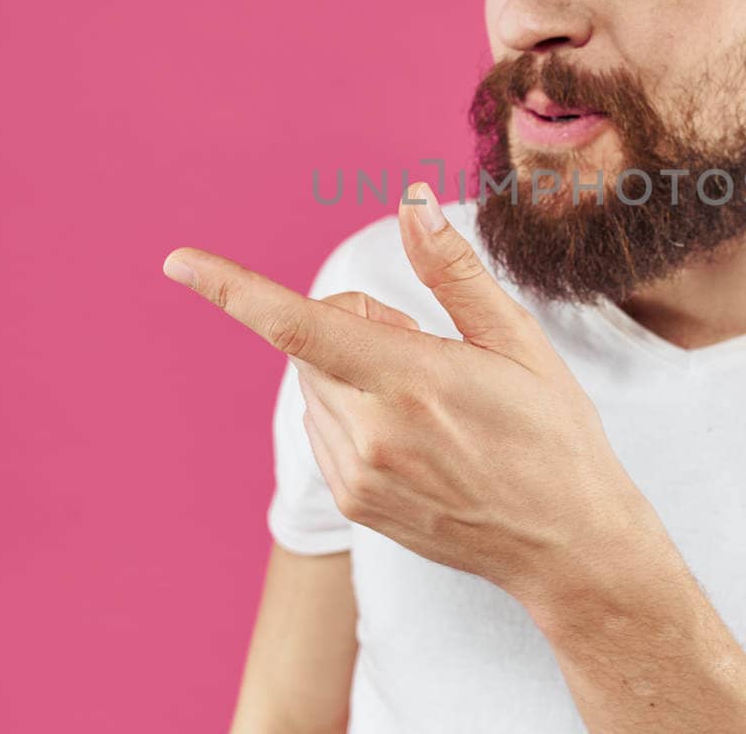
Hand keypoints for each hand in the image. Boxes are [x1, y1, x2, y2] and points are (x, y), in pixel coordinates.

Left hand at [161, 183, 655, 606]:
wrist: (567, 545)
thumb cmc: (554, 435)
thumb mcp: (518, 342)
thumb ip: (452, 271)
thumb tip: (412, 200)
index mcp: (413, 380)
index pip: (299, 323)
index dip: (232, 289)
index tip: (178, 261)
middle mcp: (372, 433)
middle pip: (312, 342)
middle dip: (357, 323)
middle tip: (431, 351)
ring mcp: (357, 476)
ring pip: (316, 384)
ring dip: (352, 370)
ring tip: (433, 404)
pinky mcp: (353, 504)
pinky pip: (324, 429)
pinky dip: (354, 411)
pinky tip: (417, 436)